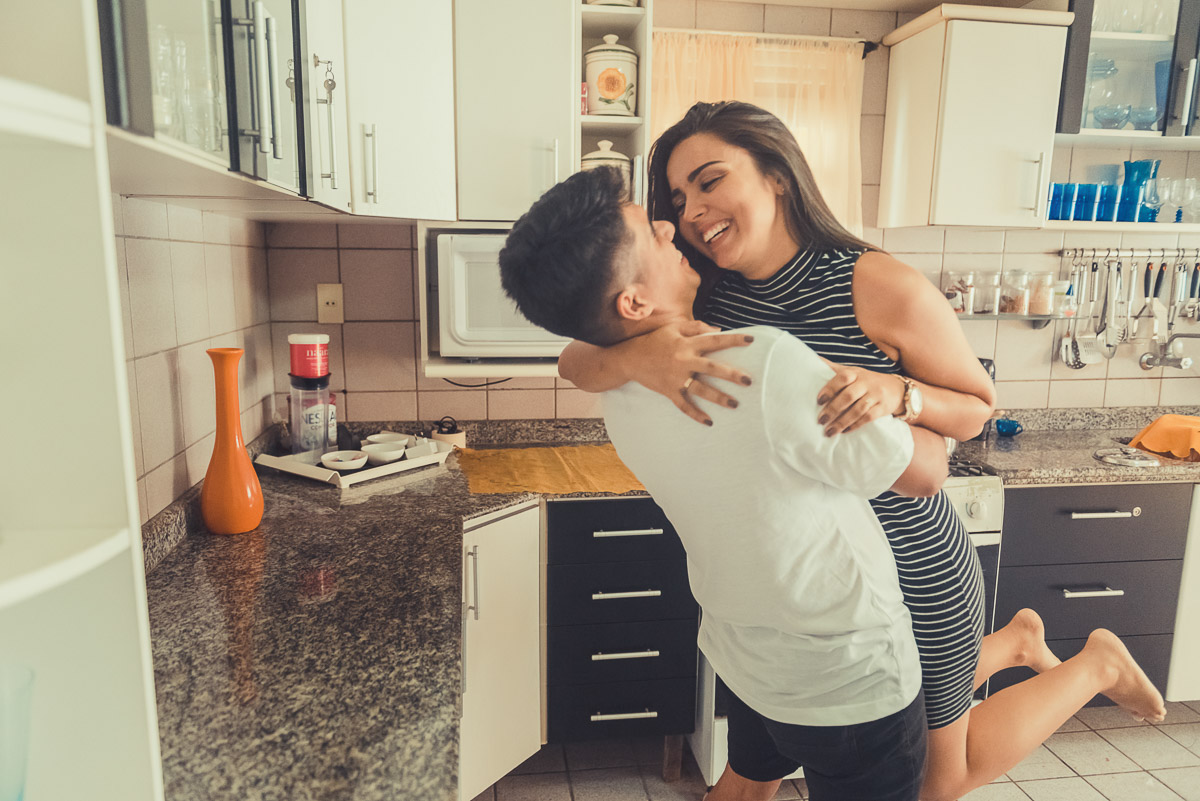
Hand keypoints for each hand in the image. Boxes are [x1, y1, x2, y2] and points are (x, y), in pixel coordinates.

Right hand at [620, 320, 754, 424]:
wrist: (630, 359)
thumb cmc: (654, 341)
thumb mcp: (674, 328)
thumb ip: (696, 327)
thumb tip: (718, 330)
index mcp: (686, 344)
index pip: (714, 341)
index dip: (733, 339)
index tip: (751, 340)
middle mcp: (683, 361)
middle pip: (711, 368)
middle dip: (730, 374)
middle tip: (748, 381)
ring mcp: (676, 378)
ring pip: (700, 390)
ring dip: (718, 397)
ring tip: (735, 404)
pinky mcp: (669, 391)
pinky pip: (683, 405)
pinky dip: (695, 414)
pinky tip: (709, 422)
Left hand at [816, 364, 904, 435]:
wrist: (896, 388)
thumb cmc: (866, 381)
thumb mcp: (852, 372)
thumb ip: (833, 369)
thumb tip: (811, 360)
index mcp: (855, 373)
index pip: (843, 378)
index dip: (830, 388)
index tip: (819, 401)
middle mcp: (866, 382)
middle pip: (849, 396)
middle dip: (833, 409)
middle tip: (821, 420)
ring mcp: (876, 395)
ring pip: (858, 409)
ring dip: (842, 421)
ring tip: (829, 431)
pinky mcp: (883, 407)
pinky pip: (868, 418)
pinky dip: (855, 425)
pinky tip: (844, 431)